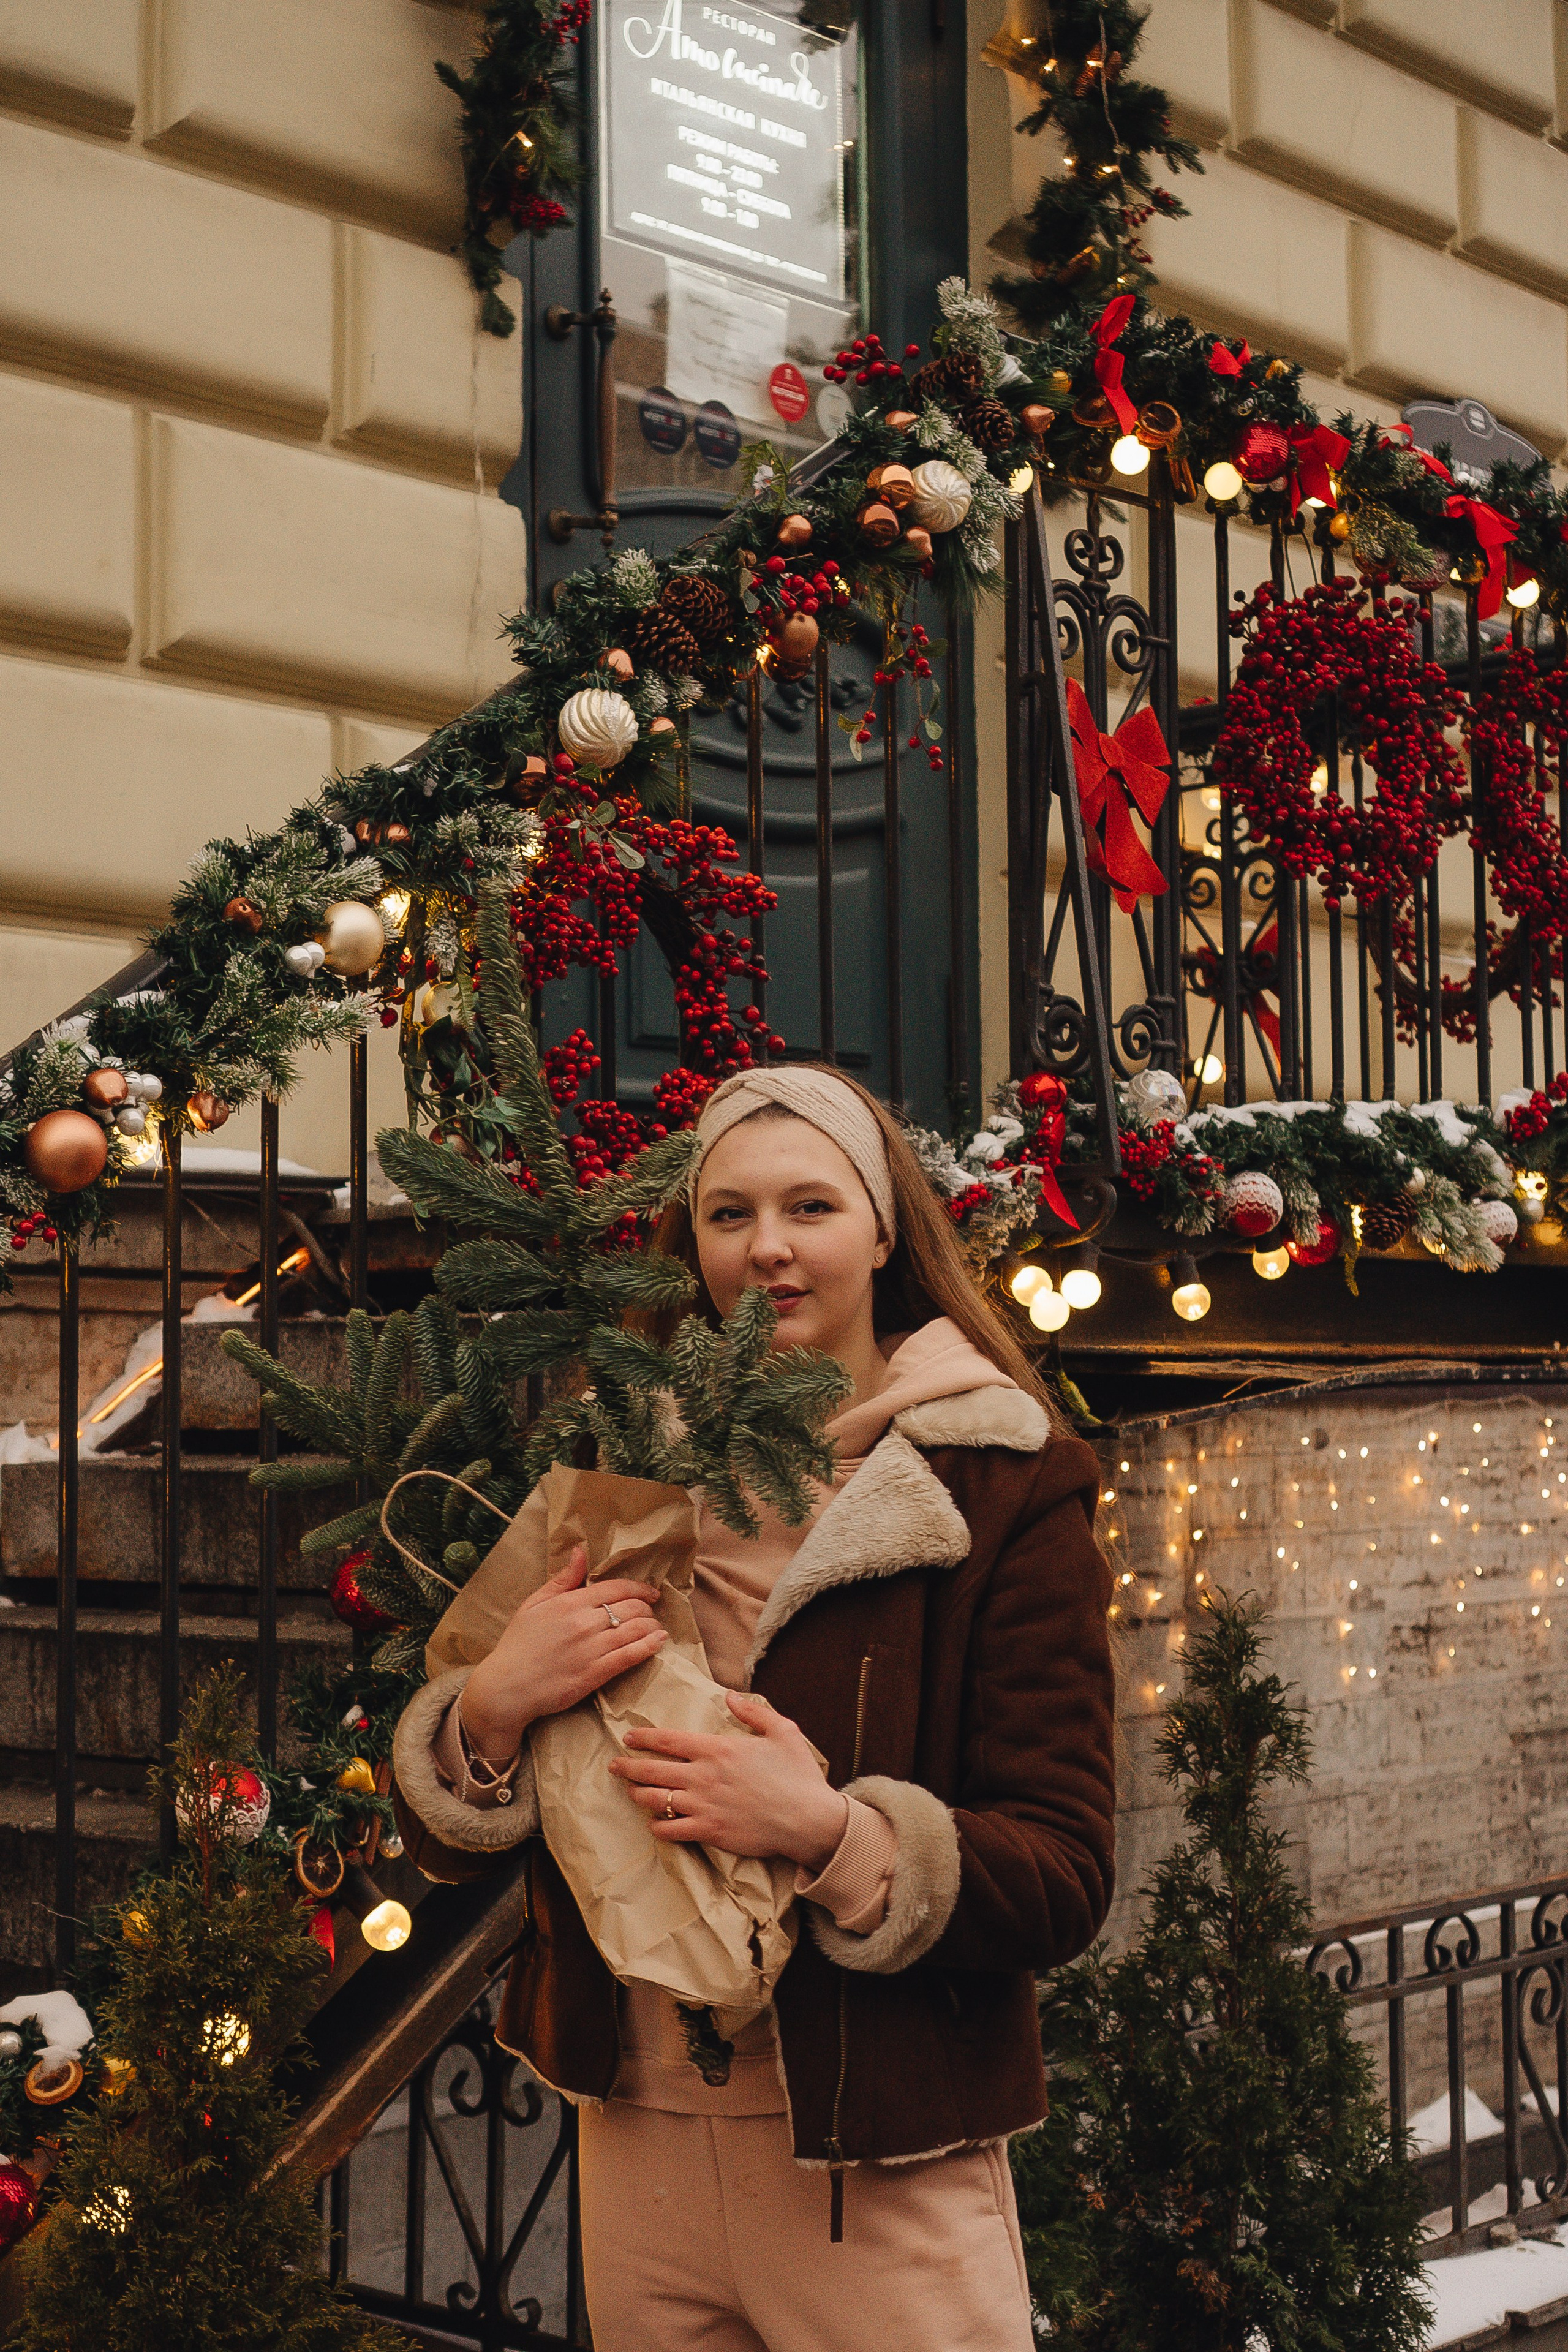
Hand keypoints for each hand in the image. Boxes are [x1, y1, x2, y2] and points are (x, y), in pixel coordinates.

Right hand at [460, 1544, 666, 1763]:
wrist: (507, 1688)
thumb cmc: (518, 1644)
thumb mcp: (534, 1604)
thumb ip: (562, 1579)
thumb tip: (581, 1552)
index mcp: (569, 1603)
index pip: (616, 1588)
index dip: (639, 1588)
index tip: (650, 1592)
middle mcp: (583, 1623)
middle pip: (631, 1607)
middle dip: (647, 1607)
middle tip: (652, 1612)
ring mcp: (590, 1649)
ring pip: (635, 1630)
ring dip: (652, 1626)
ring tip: (658, 1627)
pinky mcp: (594, 1675)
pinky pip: (629, 1656)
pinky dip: (648, 1647)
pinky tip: (658, 1642)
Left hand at [609, 1691, 849, 1871]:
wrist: (807, 1819)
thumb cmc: (797, 1774)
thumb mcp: (782, 1731)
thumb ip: (753, 1711)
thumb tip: (730, 1697)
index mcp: (717, 1749)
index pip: (668, 1740)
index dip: (644, 1738)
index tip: (628, 1737)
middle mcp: (703, 1776)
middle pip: (652, 1770)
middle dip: (627, 1767)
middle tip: (614, 1766)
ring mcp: (703, 1806)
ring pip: (655, 1801)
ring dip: (638, 1795)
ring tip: (631, 1791)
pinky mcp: (709, 1832)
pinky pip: (670, 1831)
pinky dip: (658, 1826)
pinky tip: (655, 1822)